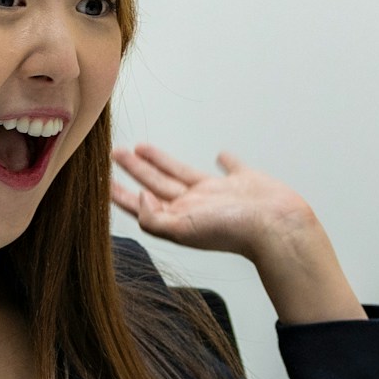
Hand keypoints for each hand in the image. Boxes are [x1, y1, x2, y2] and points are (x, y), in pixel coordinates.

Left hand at [109, 144, 364, 323]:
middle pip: (156, 185)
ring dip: (161, 161)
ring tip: (142, 147)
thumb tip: (141, 199)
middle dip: (135, 171)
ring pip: (181, 173)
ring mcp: (218, 194)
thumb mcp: (183, 228)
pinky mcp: (242, 181)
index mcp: (179, 218)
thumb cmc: (233, 231)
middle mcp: (195, 206)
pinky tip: (219, 154)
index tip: (101, 181)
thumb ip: (155, 218)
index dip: (120, 194)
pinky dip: (225, 160)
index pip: (141, 205)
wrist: (277, 226)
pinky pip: (230, 167)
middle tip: (117, 154)